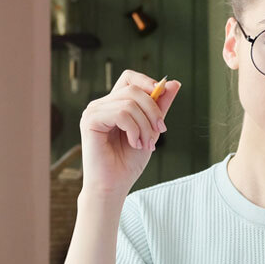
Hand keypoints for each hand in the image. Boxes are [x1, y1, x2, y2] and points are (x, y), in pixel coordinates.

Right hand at [79, 70, 180, 199]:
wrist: (113, 186)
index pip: (130, 78)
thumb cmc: (128, 162)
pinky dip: (134, 130)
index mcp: (113, 104)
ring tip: (145, 144)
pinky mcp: (90, 121)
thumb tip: (174, 83)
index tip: (162, 98)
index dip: (148, 83)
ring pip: (130, 102)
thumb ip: (160, 107)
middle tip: (159, 132)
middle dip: (153, 111)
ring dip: (145, 126)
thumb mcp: (151, 130)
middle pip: (133, 89)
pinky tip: (134, 143)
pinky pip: (121, 114)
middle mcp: (101, 104)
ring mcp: (93, 111)